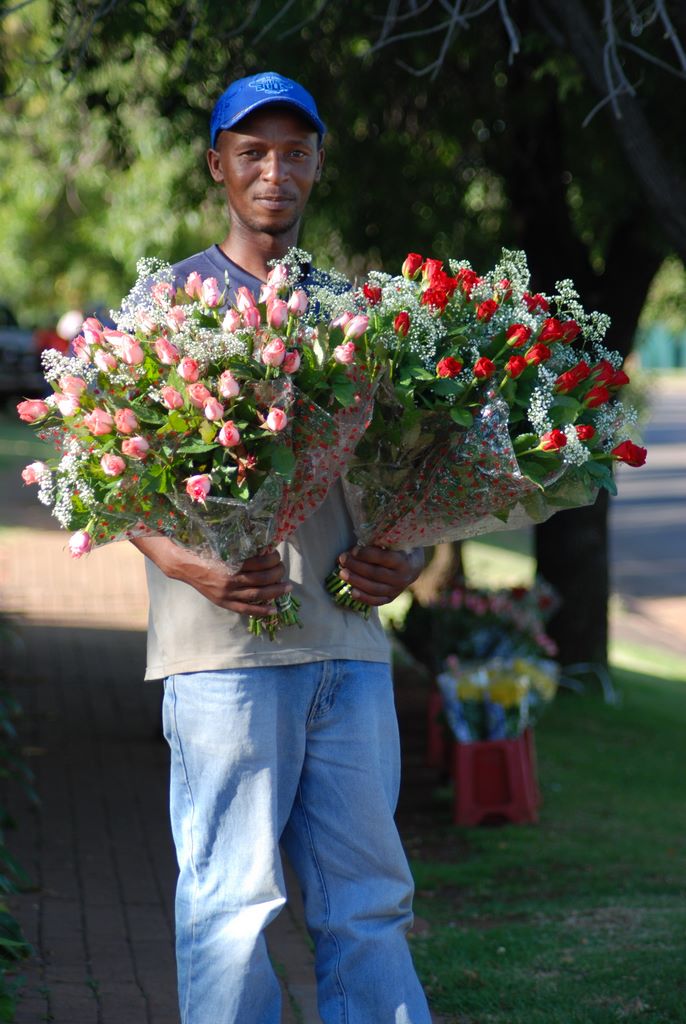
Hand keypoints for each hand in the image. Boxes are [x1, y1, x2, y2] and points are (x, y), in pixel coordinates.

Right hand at [132, 536, 289, 616]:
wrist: (184, 564)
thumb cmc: (204, 550)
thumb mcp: (222, 544)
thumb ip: (241, 546)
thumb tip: (263, 548)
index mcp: (230, 563)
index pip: (260, 562)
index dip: (272, 559)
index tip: (276, 555)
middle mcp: (230, 580)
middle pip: (262, 579)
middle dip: (277, 574)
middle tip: (283, 569)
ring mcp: (227, 594)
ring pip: (257, 595)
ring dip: (275, 591)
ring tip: (287, 587)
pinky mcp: (223, 602)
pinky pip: (246, 609)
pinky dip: (261, 610)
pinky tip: (274, 610)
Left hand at [336, 545, 422, 606]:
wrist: (413, 565)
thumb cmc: (399, 548)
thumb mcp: (395, 542)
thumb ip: (378, 543)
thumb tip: (354, 549)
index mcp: (404, 561)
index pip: (383, 558)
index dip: (367, 554)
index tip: (353, 550)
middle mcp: (402, 578)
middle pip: (375, 574)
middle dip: (356, 566)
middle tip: (342, 559)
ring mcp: (396, 590)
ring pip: (374, 588)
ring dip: (356, 581)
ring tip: (342, 573)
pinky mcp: (390, 598)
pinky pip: (376, 601)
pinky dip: (363, 597)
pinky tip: (351, 591)